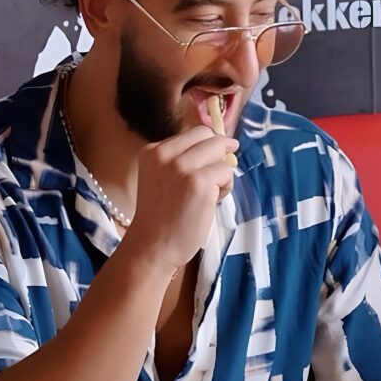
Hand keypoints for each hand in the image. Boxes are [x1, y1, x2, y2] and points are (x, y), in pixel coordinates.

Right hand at [123, 126, 238, 272]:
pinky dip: (226, 187)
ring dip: (223, 172)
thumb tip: (220, 146)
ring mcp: (182, 167)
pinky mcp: (200, 182)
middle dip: (219, 153)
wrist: (153, 247)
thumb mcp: (162, 178)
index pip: (193, 133)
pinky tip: (213, 202)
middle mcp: (165, 154)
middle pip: (208, 135)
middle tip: (217, 175)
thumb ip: (181, 160)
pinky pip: (227, 172)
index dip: (208, 146)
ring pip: (220, 152)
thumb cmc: (161, 218)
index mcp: (153, 151)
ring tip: (212, 193)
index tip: (211, 161)